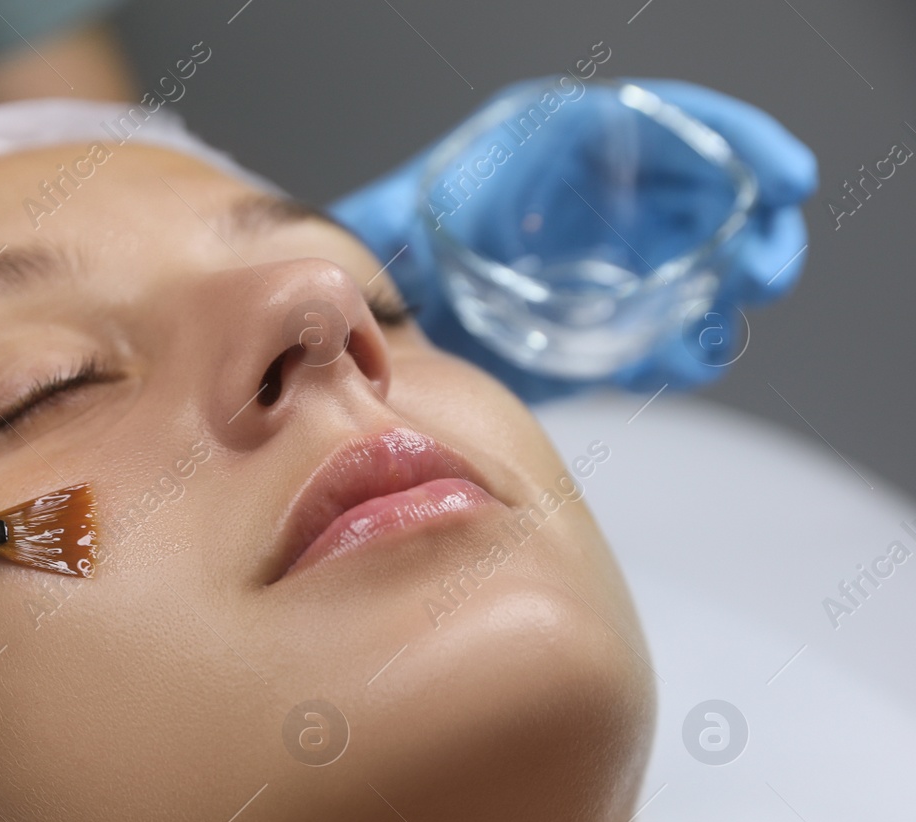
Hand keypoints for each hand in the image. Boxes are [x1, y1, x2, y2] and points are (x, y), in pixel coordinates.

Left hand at [330, 78, 817, 401]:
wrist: (386, 309)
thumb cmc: (392, 246)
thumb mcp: (389, 219)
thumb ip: (392, 223)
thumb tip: (373, 243)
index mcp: (564, 152)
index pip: (671, 127)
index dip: (739, 142)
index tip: (784, 178)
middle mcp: (599, 204)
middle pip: (704, 200)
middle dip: (751, 229)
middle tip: (765, 269)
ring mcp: (610, 267)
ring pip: (697, 269)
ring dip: (725, 291)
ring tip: (726, 317)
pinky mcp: (601, 330)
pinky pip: (660, 337)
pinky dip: (681, 350)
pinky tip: (685, 359)